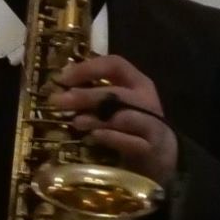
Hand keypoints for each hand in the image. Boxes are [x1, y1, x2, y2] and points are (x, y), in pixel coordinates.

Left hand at [48, 54, 178, 185]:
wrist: (161, 155)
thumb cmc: (133, 126)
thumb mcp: (118, 104)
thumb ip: (96, 93)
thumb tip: (62, 83)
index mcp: (138, 82)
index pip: (115, 64)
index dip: (88, 68)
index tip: (63, 78)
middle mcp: (146, 100)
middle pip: (116, 93)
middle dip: (85, 96)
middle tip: (58, 101)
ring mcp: (151, 124)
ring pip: (123, 117)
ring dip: (96, 118)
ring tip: (75, 121)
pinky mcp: (149, 148)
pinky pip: (129, 141)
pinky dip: (111, 137)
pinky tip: (93, 137)